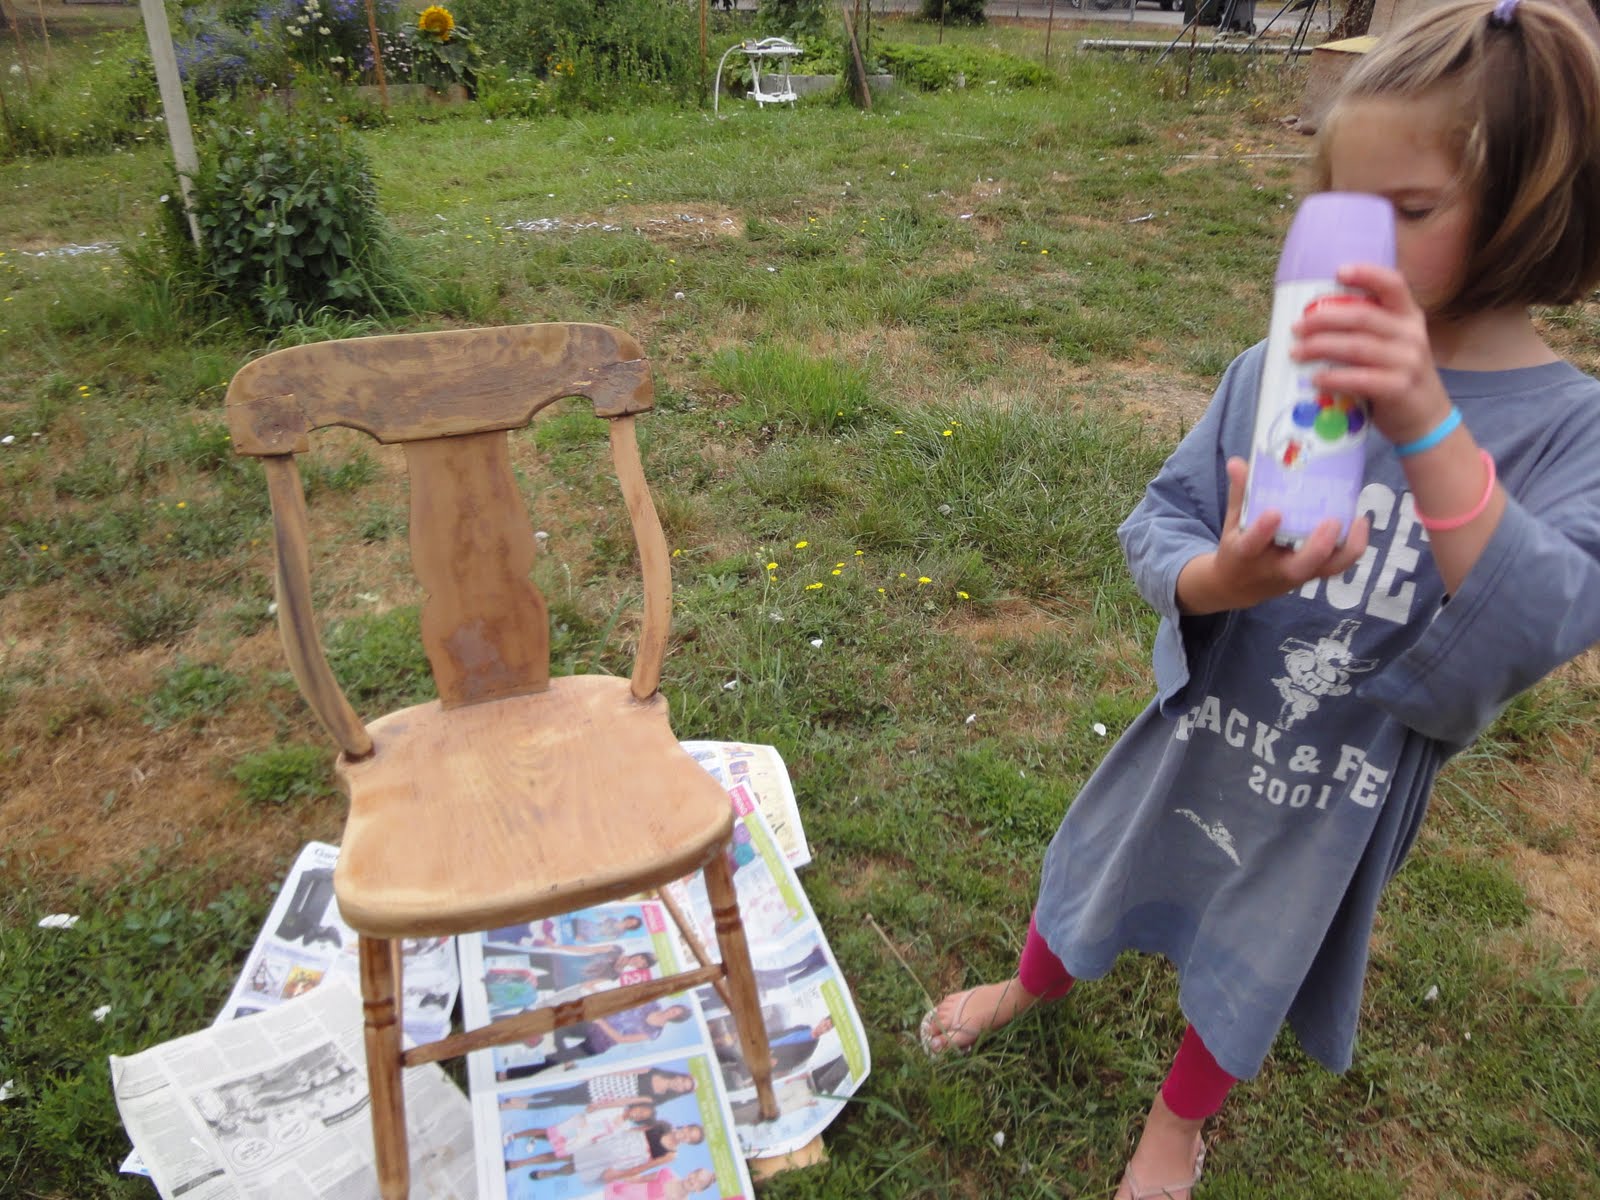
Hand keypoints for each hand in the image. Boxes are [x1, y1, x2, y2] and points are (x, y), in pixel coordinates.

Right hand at [1177, 458, 1369, 613]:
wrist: (1239, 586)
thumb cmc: (1237, 548)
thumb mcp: (1232, 523)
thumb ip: (1240, 494)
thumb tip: (1237, 462)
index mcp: (1246, 554)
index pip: (1251, 546)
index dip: (1263, 531)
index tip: (1274, 513)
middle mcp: (1274, 568)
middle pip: (1299, 567)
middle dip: (1318, 547)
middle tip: (1331, 521)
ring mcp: (1298, 574)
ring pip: (1327, 570)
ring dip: (1346, 548)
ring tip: (1358, 521)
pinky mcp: (1314, 574)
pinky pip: (1338, 565)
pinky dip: (1353, 547)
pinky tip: (1360, 523)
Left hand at [1290, 263, 1451, 445]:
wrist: (1426, 418)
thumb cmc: (1396, 376)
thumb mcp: (1391, 345)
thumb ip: (1366, 331)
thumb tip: (1312, 321)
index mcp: (1409, 316)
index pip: (1393, 284)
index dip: (1367, 274)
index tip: (1338, 272)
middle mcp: (1411, 334)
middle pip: (1362, 317)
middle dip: (1323, 319)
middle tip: (1296, 327)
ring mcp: (1408, 361)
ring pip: (1357, 346)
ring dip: (1320, 347)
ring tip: (1296, 352)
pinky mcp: (1399, 388)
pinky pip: (1361, 378)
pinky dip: (1334, 378)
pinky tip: (1316, 379)